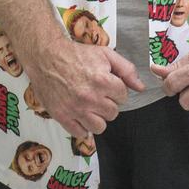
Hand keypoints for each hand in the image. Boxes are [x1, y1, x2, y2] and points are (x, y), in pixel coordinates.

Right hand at [24, 35, 144, 138]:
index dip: (117, 90)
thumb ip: (126, 69)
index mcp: (102, 81)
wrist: (47, 56)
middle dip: (108, 103)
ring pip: (99, 127)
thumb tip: (141, 87)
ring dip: (97, 117)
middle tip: (98, 93)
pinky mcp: (62, 116)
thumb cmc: (77, 54)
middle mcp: (90, 97)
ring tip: (90, 105)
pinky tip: (79, 112)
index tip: (108, 84)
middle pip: (113, 113)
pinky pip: (81, 134)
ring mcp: (75, 109)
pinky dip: (82, 126)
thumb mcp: (105, 54)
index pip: (123, 97)